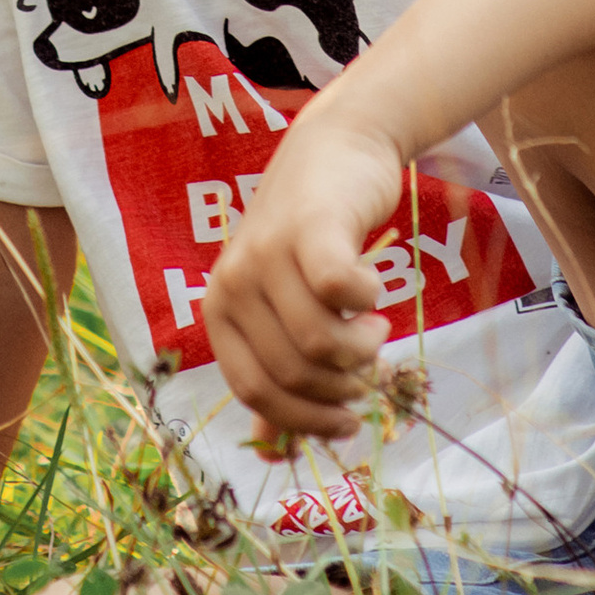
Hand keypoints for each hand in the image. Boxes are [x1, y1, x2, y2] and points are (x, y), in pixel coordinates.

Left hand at [201, 108, 407, 442]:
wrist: (334, 147)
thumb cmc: (310, 237)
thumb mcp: (281, 302)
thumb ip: (277, 366)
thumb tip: (272, 447)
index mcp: (219, 311)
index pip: (254, 392)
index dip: (304, 420)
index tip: (349, 424)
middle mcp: (232, 283)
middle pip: (292, 373)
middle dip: (342, 386)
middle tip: (370, 364)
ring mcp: (267, 253)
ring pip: (319, 342)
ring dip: (362, 349)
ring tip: (375, 327)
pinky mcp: (310, 227)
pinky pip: (341, 291)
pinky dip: (368, 301)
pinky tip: (374, 289)